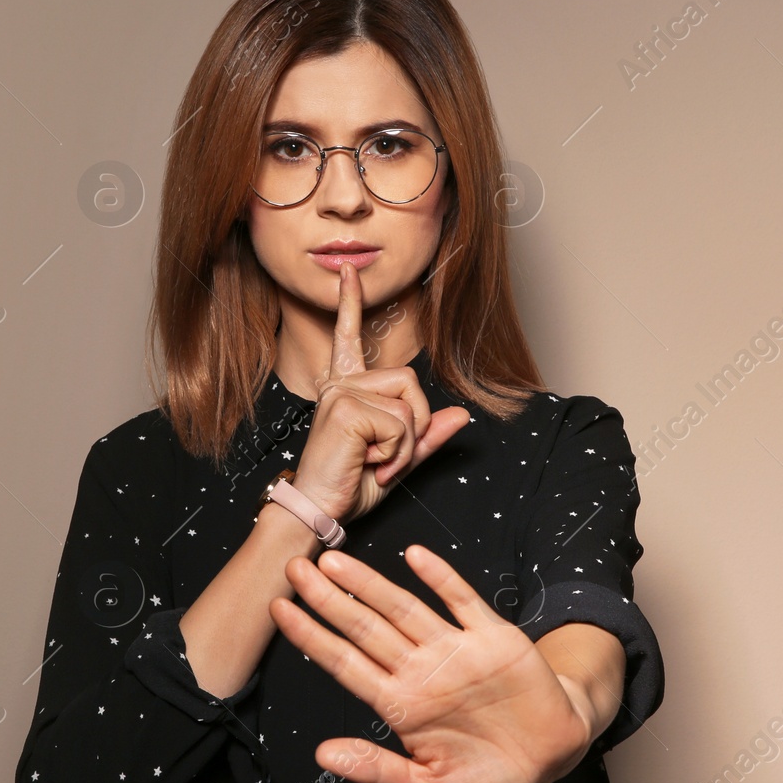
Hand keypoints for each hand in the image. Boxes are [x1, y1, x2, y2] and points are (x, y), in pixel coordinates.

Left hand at [267, 544, 595, 782]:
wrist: (553, 756)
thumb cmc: (489, 776)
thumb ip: (377, 769)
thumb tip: (323, 756)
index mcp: (401, 704)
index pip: (345, 664)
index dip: (311, 637)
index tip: (280, 611)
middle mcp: (421, 670)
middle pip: (365, 628)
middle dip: (328, 599)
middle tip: (293, 567)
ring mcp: (455, 650)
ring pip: (403, 609)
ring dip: (369, 585)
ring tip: (334, 561)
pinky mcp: (493, 638)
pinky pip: (463, 601)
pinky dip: (440, 578)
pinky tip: (415, 557)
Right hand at [291, 262, 470, 522]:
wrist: (319, 510)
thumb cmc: (348, 484)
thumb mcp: (397, 460)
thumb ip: (427, 437)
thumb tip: (462, 415)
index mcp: (346, 388)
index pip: (349, 337)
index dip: (351, 302)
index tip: (348, 271)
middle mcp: (340, 384)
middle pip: (410, 381)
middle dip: (414, 425)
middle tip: (385, 457)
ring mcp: (342, 392)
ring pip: (409, 406)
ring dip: (405, 445)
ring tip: (374, 462)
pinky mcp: (347, 408)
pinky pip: (401, 425)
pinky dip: (396, 454)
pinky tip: (369, 463)